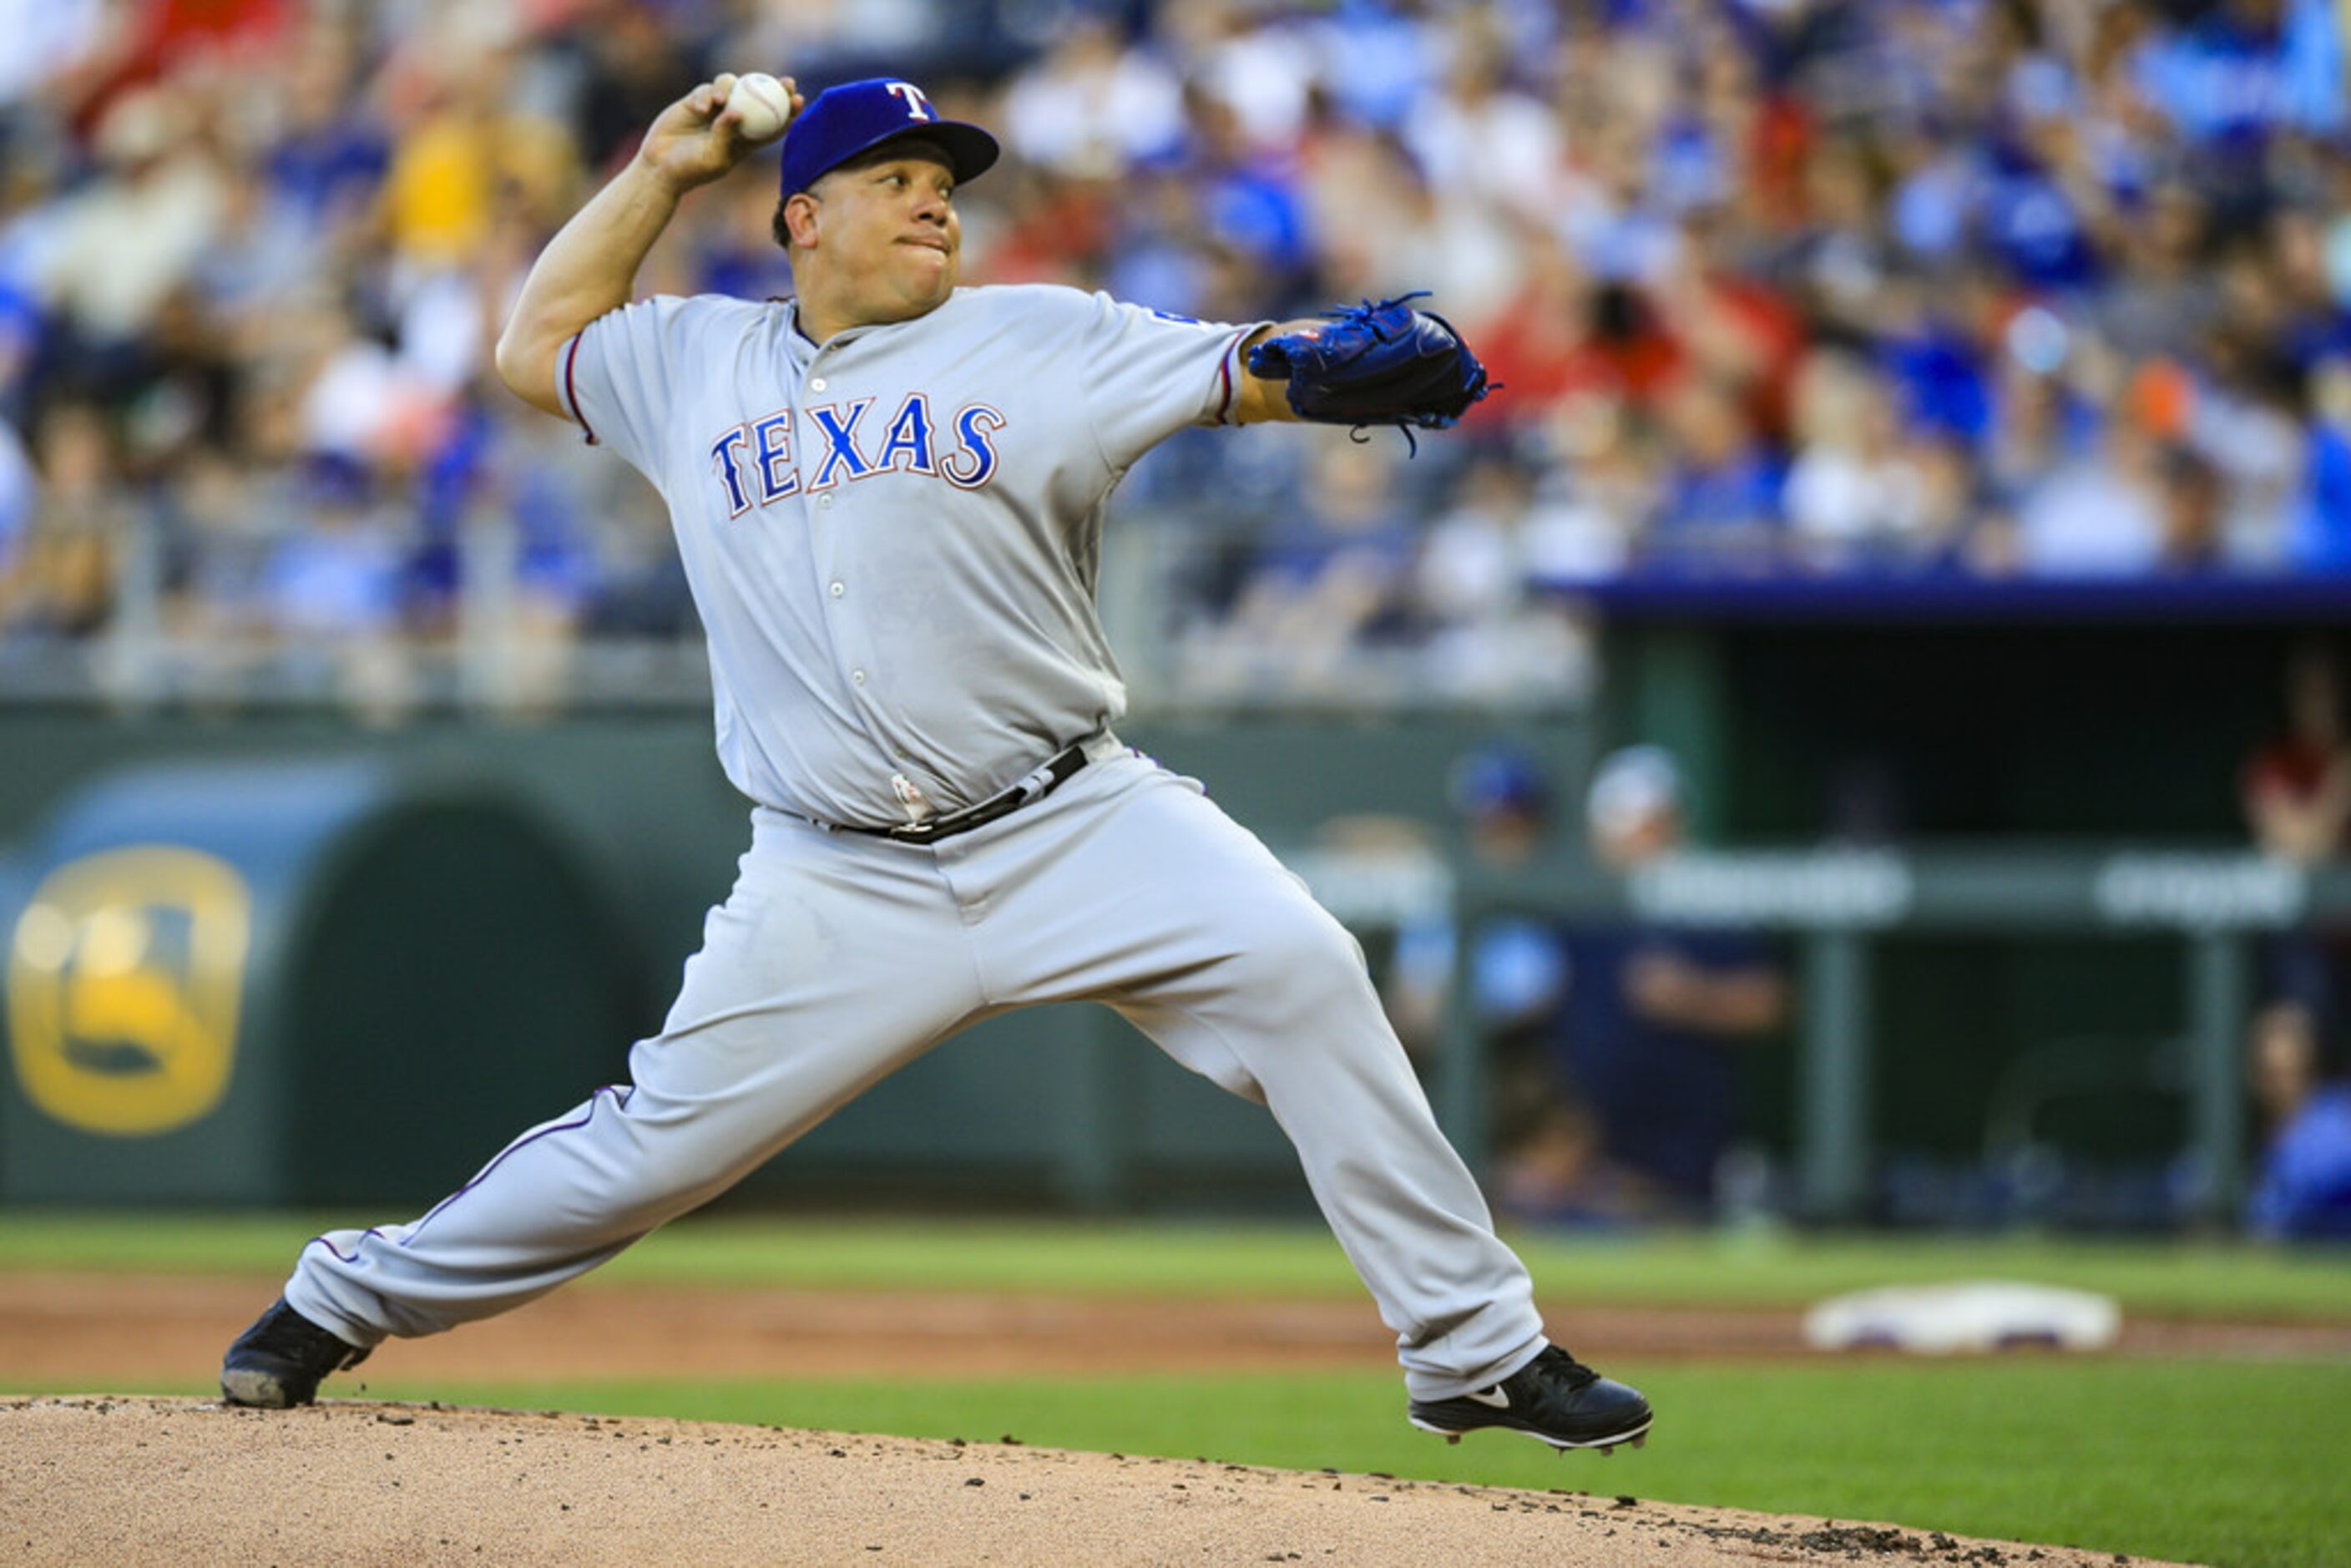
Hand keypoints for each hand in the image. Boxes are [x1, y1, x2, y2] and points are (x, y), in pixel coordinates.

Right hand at [635, 73, 802, 193]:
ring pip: (732, 86)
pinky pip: (705, 90)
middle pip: (759, 98)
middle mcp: (734, 122)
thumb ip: (726, 135)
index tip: (799, 100)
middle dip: (775, 86)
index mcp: (746, 140)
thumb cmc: (691, 170)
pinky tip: (701, 108)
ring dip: (731, 88)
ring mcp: (715, 110)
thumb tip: (739, 112)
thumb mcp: (713, 157)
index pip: (774, 123)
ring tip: (720, 101)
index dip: (789, 111)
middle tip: (785, 81)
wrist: (660, 167)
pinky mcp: (695, 102)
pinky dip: (705, 95)